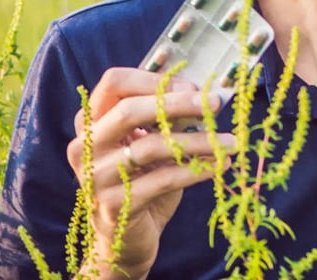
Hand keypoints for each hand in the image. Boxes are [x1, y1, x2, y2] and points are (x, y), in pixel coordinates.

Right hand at [66, 67, 235, 276]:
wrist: (126, 238)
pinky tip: (220, 165)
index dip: (155, 80)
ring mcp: (95, 179)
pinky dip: (196, 170)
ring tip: (232, 141)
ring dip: (198, 140)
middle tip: (216, 103)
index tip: (193, 86)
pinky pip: (162, 180)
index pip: (114, 83)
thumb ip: (166, 116)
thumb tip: (209, 93)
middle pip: (129, 111)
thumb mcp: (150, 141)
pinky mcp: (114, 207)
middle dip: (178, 104)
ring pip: (151, 147)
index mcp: (91, 122)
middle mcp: (85, 147)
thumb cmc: (143, 179)